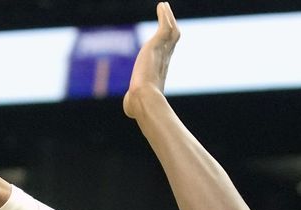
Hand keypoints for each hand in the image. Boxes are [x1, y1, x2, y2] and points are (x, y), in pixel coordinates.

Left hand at [124, 2, 179, 118]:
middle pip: (172, 40)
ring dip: (168, 18)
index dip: (166, 46)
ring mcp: (162, 52)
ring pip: (171, 31)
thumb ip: (132, 101)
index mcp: (159, 72)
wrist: (143, 99)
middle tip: (168, 17)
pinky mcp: (156, 44)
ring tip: (164, 7)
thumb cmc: (137, 105)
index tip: (165, 39)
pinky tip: (162, 6)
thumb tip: (128, 109)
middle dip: (170, 28)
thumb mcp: (134, 102)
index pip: (166, 55)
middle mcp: (164, 60)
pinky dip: (164, 15)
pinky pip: (164, 25)